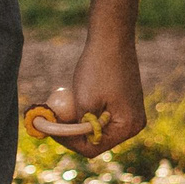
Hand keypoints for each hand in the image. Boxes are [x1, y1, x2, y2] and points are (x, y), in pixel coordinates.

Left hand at [47, 33, 145, 156]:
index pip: (93, 147)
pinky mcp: (125, 100)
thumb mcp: (84, 102)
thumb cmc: (98, 67)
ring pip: (97, 126)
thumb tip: (68, 139)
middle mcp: (133, 122)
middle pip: (96, 139)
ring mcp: (131, 110)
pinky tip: (77, 94)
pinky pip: (102, 113)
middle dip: (73, 131)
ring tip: (63, 105)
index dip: (69, 141)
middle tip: (54, 120)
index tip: (51, 129)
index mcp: (128, 126)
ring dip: (78, 119)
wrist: (111, 36)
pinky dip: (87, 108)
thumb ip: (78, 127)